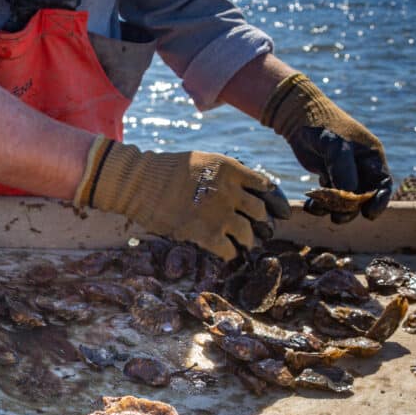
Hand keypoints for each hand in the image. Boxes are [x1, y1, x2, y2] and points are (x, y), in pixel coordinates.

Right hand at [74, 137, 289, 260]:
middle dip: (261, 223)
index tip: (274, 210)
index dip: (272, 200)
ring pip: (248, 234)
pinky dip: (228, 253)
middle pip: (260, 212)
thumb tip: (242, 191)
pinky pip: (229, 250)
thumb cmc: (167, 170)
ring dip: (246, 241)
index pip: (265, 186)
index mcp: (231, 170)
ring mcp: (219, 214)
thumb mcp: (203, 161)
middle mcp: (230, 191)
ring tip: (242, 244)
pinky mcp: (205, 233)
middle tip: (257, 229)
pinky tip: (223, 252)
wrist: (141, 182)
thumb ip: (226, 175)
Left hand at [261, 73, 391, 222]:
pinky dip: (320, 203)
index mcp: (371, 157)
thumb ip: (344, 170)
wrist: (299, 119)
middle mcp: (361, 166)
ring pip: (344, 199)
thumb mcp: (336, 147)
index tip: (369, 214)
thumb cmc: (324, 127)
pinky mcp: (328, 175)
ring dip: (332, 208)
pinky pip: (328, 196)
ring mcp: (344, 172)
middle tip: (337, 217)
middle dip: (351, 209)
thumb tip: (350, 196)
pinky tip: (310, 205)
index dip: (380, 201)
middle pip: (362, 196)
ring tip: (317, 208)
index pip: (383, 184)